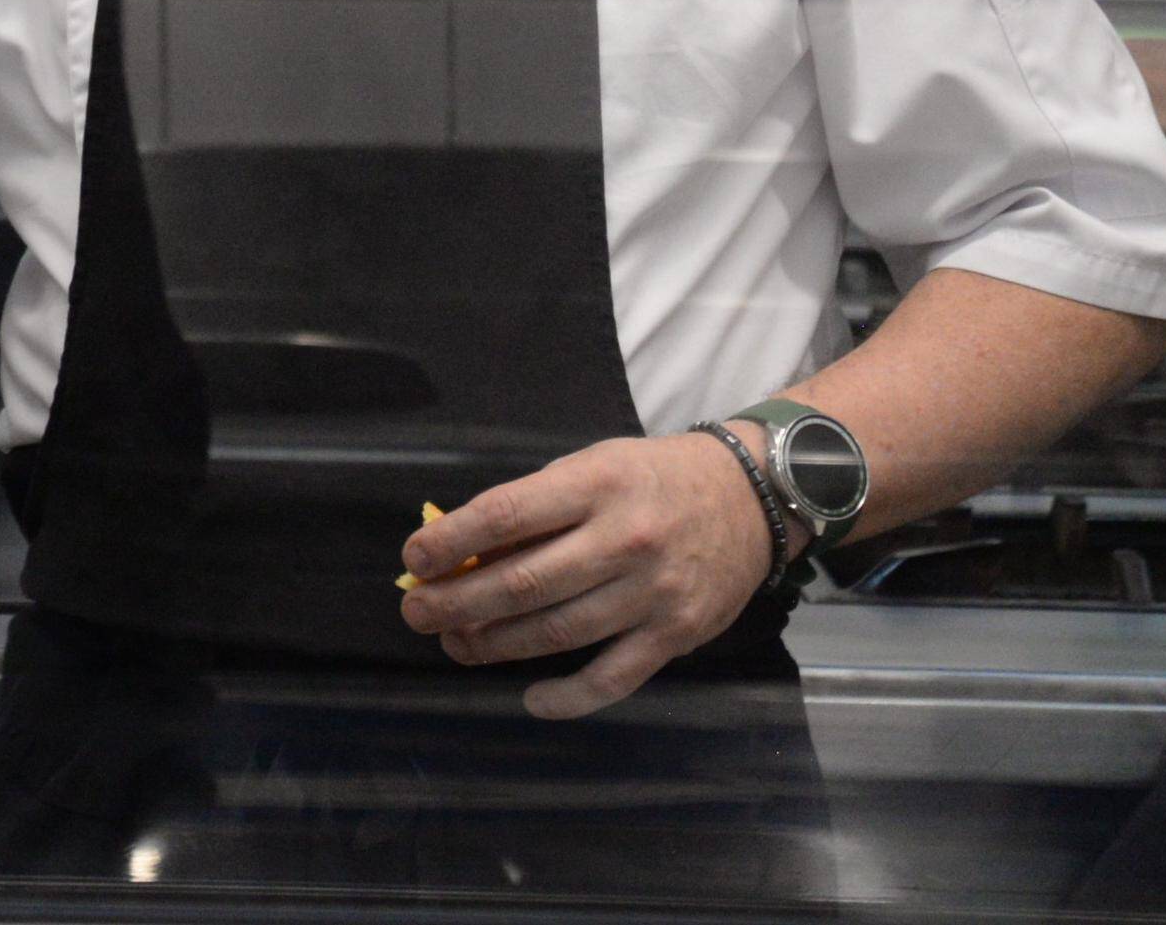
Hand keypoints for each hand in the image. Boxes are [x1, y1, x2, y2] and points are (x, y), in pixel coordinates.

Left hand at [398, 429, 791, 720]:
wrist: (751, 498)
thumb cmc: (652, 479)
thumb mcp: (592, 468)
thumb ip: (536, 508)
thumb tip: (464, 550)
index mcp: (596, 485)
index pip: (507, 515)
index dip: (452, 540)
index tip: (415, 559)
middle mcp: (624, 539)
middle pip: (525, 582)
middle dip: (459, 602)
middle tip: (418, 614)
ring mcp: (653, 592)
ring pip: (559, 631)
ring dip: (497, 645)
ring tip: (456, 645)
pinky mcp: (676, 634)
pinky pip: (613, 677)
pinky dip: (569, 696)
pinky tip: (532, 697)